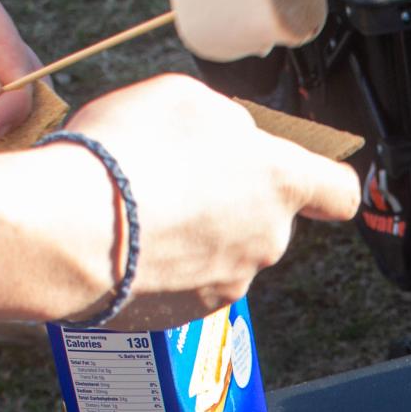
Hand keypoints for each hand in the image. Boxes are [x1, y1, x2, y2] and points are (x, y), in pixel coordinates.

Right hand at [59, 75, 359, 328]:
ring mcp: (230, 282)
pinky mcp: (188, 313)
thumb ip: (225, 119)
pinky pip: (183, 280)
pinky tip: (123, 238)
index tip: (314, 180)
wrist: (72, 229)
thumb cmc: (129, 153)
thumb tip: (234, 138)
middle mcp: (268, 240)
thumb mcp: (184, 97)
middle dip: (229, 197)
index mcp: (279, 181)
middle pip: (265, 216)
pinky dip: (161, 262)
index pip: (338, 191)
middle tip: (175, 172)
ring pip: (221, 250)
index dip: (326, 183)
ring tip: (136, 204)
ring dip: (191, 230)